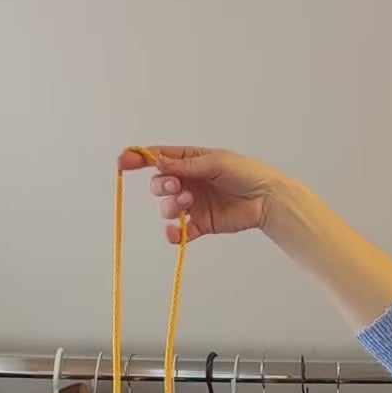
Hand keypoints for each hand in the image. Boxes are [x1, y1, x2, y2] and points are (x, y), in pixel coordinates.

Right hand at [118, 146, 284, 246]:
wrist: (267, 199)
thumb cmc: (246, 173)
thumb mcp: (215, 162)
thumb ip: (186, 164)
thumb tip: (157, 160)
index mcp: (190, 160)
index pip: (159, 158)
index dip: (139, 159)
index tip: (124, 162)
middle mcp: (188, 182)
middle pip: (159, 184)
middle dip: (162, 186)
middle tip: (177, 186)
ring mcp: (193, 204)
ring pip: (166, 207)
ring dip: (170, 205)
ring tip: (189, 202)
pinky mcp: (201, 224)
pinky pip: (180, 232)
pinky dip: (174, 234)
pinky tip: (174, 233)